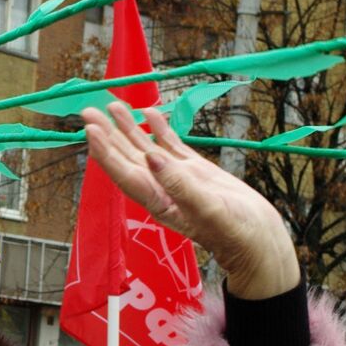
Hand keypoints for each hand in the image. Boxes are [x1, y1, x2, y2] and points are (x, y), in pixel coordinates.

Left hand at [81, 105, 300, 299]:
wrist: (257, 239)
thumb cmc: (234, 231)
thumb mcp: (208, 208)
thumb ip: (179, 184)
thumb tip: (151, 157)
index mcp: (159, 201)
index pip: (124, 173)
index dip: (105, 152)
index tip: (90, 129)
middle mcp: (161, 189)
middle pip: (127, 158)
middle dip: (108, 135)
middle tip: (88, 110)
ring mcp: (176, 178)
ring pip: (145, 149)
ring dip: (128, 128)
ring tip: (112, 105)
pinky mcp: (194, 171)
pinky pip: (170, 146)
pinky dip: (158, 129)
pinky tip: (149, 112)